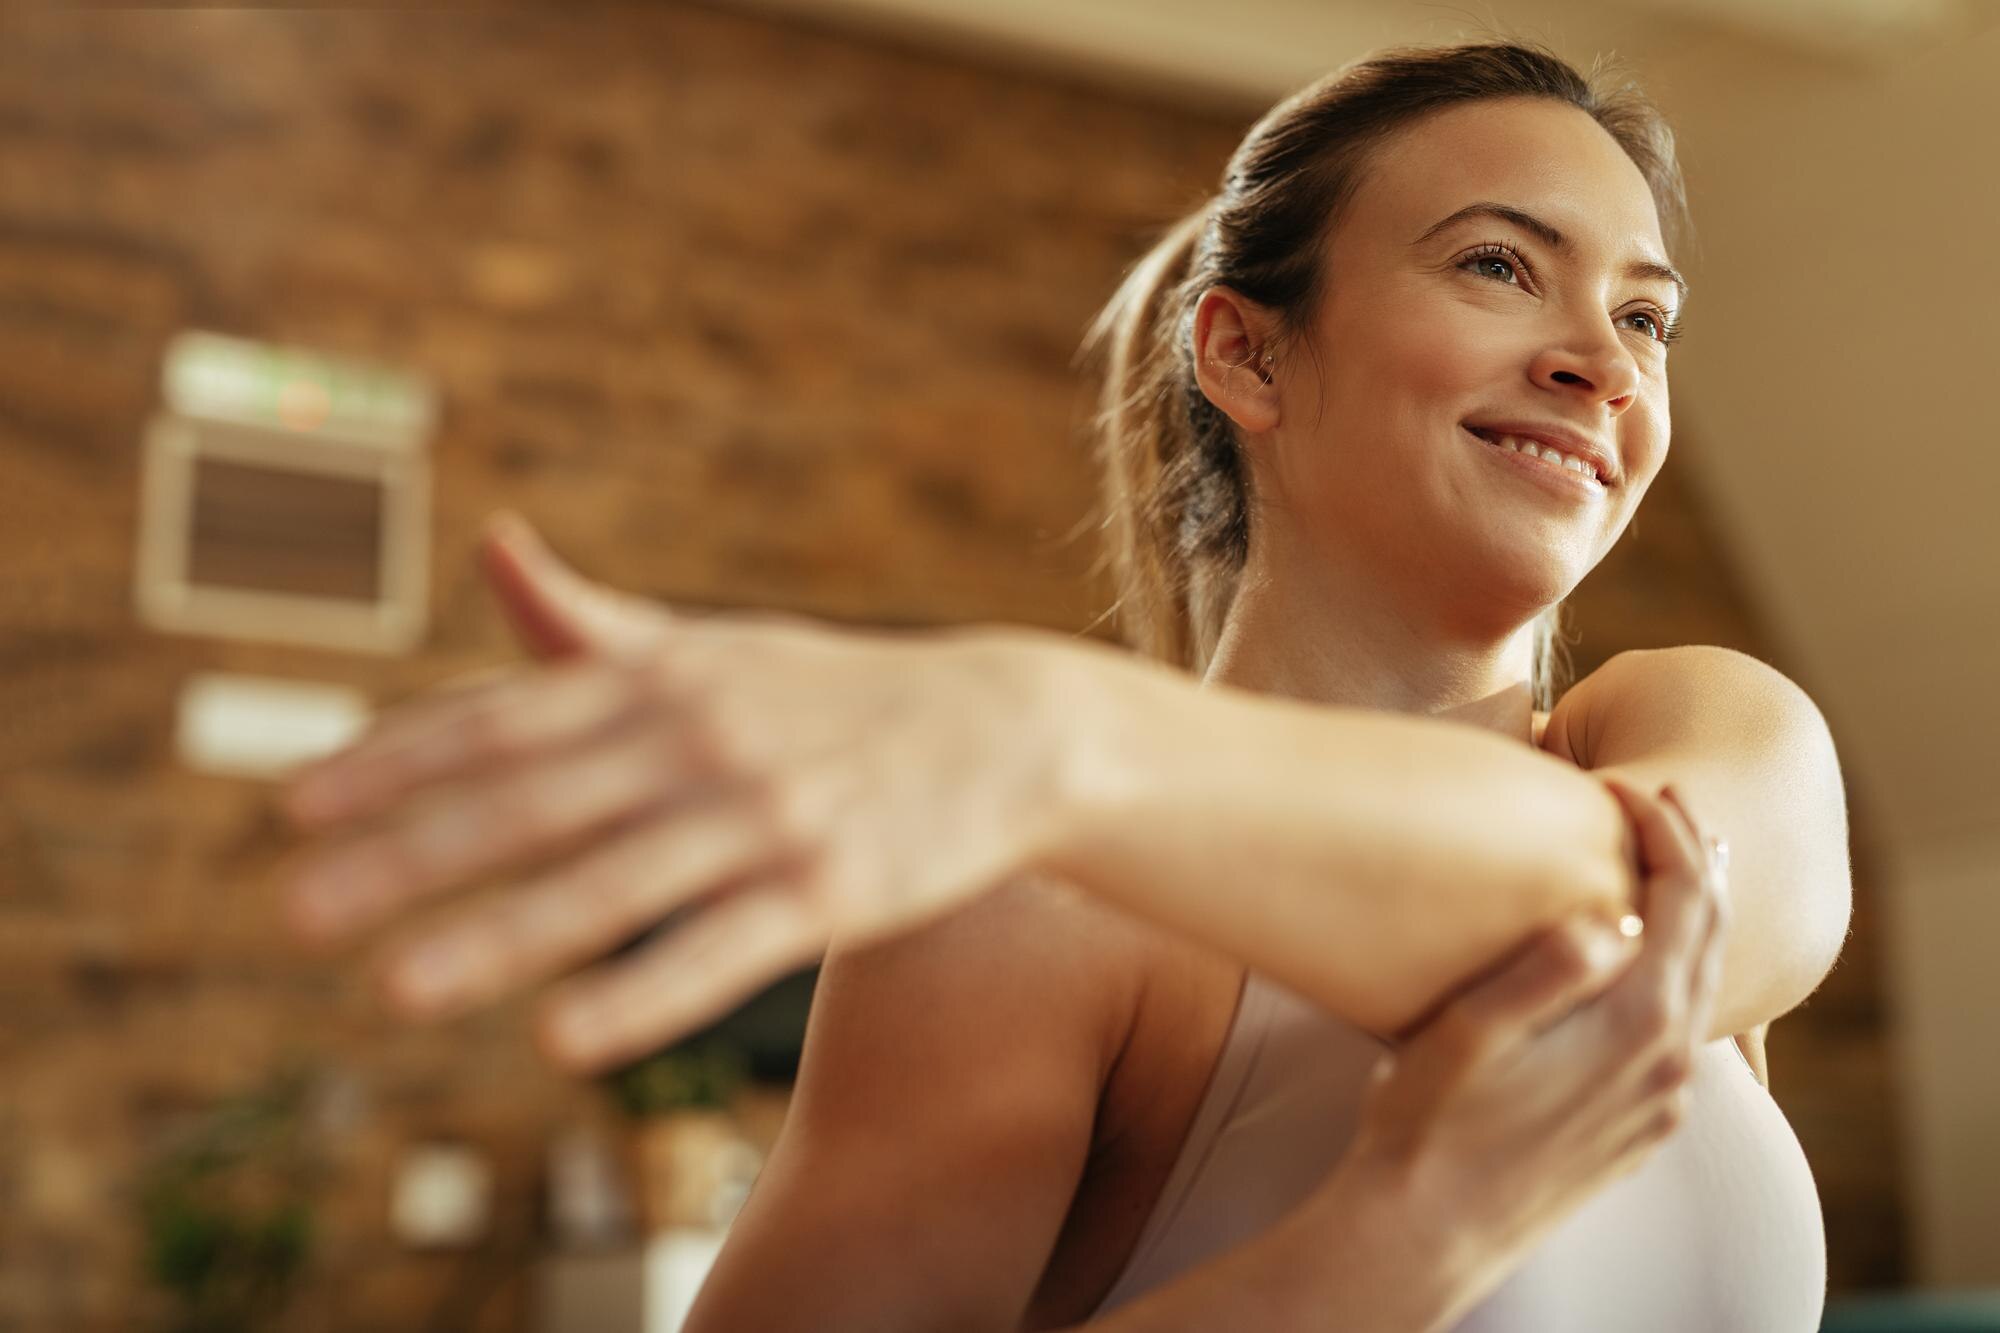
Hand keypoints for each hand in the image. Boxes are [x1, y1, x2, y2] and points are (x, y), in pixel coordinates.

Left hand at [276, 515, 1069, 1072]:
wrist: (1003, 731)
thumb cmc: (833, 695)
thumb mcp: (716, 648)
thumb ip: (593, 622)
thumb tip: (492, 545)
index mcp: (664, 678)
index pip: (506, 719)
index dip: (397, 761)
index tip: (298, 808)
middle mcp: (703, 738)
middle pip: (536, 799)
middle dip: (410, 854)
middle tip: (296, 910)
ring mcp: (768, 816)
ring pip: (614, 881)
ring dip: (502, 934)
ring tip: (396, 987)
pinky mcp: (832, 892)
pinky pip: (721, 950)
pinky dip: (642, 994)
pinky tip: (562, 1039)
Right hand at [1331, 779, 1729, 1320]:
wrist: (1426, 1234)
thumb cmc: (1427, 1126)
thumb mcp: (1466, 1033)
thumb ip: (1543, 970)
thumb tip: (1611, 917)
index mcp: (1633, 1025)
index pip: (1681, 897)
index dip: (1659, 827)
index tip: (1618, 783)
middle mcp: (1666, 1064)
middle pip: (1712, 934)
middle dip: (1691, 854)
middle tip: (1663, 797)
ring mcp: (1660, 1101)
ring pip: (1704, 984)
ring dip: (1690, 912)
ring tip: (1671, 862)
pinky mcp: (1641, 1128)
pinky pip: (1684, 1032)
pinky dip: (1678, 972)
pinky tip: (1646, 965)